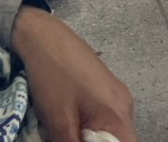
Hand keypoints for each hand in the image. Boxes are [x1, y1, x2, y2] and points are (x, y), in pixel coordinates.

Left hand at [11, 7, 136, 141]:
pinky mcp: (106, 87)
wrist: (43, 36)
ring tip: (68, 133)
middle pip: (120, 139)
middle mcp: (124, 104)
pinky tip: (70, 123)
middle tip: (72, 139)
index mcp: (118, 113)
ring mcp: (116, 93)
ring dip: (93, 138)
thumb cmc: (52, 76)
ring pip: (111, 130)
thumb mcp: (59, 122)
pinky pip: (105, 117)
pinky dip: (91, 127)